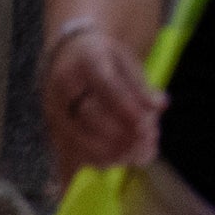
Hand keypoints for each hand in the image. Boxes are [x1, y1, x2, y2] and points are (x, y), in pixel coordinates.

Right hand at [43, 26, 164, 177]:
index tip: (147, 124)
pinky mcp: (55, 129)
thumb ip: (141, 84)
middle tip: (148, 138)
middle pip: (88, 115)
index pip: (106, 85)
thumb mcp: (126, 59)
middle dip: (121, 132)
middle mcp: (63, 87)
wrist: (69, 55)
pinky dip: (103, 159)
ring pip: (78, 138)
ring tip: (143, 151)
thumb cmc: (105, 58)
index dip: (127, 107)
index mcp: (86, 61)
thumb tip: (160, 106)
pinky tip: (128, 158)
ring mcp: (55, 111)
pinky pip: (74, 151)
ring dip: (113, 150)